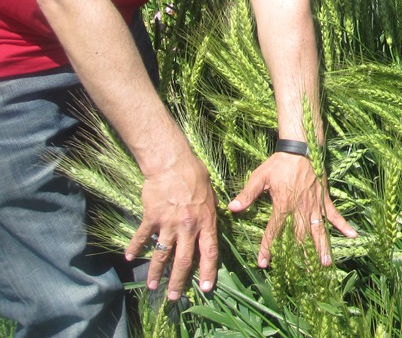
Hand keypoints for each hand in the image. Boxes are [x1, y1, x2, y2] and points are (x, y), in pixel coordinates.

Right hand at [124, 152, 218, 299]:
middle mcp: (188, 227)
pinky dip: (135, 247)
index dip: (208, 271)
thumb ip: (210, 214)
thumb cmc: (195, 175)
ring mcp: (168, 223)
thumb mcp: (211, 195)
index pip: (209, 252)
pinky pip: (142, 237)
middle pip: (183, 261)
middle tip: (175, 297)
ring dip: (156, 273)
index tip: (206, 287)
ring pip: (162, 255)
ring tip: (152, 287)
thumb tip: (212, 226)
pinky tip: (129, 257)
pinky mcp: (151, 217)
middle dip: (179, 281)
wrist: (172, 163)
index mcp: (205, 222)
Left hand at [228, 152, 356, 267]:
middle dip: (301, 256)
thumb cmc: (279, 163)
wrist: (301, 148)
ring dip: (322, 247)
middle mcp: (300, 209)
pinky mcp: (324, 199)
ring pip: (318, 230)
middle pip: (300, 237)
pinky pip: (335, 214)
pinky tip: (353, 236)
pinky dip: (343, 225)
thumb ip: (247, 193)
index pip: (274, 231)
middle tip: (304, 275)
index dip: (267, 247)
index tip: (263, 263)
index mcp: (283, 205)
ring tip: (325, 264)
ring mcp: (315, 205)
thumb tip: (232, 207)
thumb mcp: (260, 176)